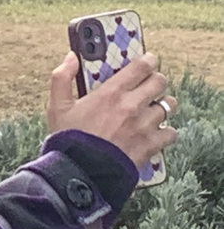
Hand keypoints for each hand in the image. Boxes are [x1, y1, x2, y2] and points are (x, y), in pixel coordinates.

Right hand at [46, 51, 177, 170]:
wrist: (81, 172)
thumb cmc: (68, 139)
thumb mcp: (57, 106)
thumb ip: (62, 77)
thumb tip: (71, 57)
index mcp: (111, 93)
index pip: (141, 66)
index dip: (148, 60)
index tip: (148, 60)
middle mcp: (132, 105)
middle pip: (160, 82)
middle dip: (156, 81)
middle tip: (148, 85)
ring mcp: (145, 125)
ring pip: (169, 105)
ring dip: (162, 105)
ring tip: (152, 109)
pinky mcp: (152, 145)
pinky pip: (171, 132)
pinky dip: (165, 131)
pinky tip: (154, 132)